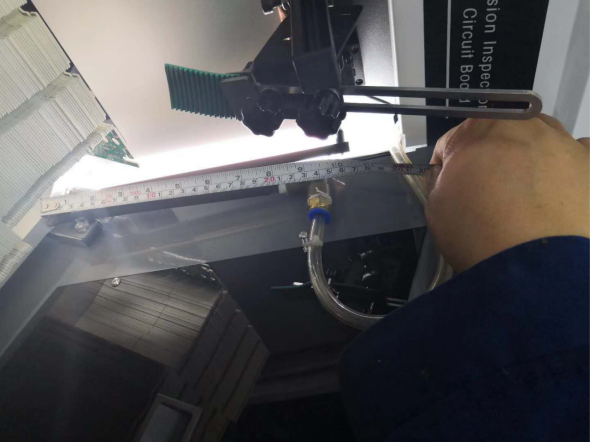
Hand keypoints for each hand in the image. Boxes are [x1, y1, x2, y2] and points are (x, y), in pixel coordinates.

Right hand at [425, 115, 589, 271]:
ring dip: (528, 160)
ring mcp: (563, 142)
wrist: (530, 264)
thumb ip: (438, 181)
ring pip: (539, 142)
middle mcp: (523, 124)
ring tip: (524, 199)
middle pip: (499, 137)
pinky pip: (580, 154)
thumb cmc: (474, 229)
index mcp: (479, 127)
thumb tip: (446, 175)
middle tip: (485, 194)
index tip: (448, 188)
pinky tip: (560, 189)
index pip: (453, 141)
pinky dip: (569, 167)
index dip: (446, 167)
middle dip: (490, 159)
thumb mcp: (434, 206)